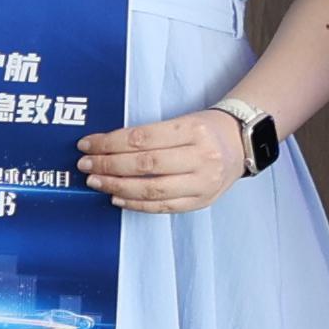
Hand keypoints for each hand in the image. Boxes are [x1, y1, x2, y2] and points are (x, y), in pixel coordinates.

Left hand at [80, 104, 248, 214]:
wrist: (243, 143)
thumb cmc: (206, 129)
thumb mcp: (182, 121)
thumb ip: (148, 135)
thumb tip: (104, 148)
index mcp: (194, 130)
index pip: (142, 138)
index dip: (109, 143)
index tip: (87, 144)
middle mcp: (201, 157)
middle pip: (145, 165)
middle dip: (108, 165)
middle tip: (86, 164)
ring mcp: (203, 183)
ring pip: (151, 189)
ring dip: (117, 186)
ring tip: (96, 181)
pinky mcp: (202, 201)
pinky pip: (163, 207)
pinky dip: (136, 204)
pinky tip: (117, 198)